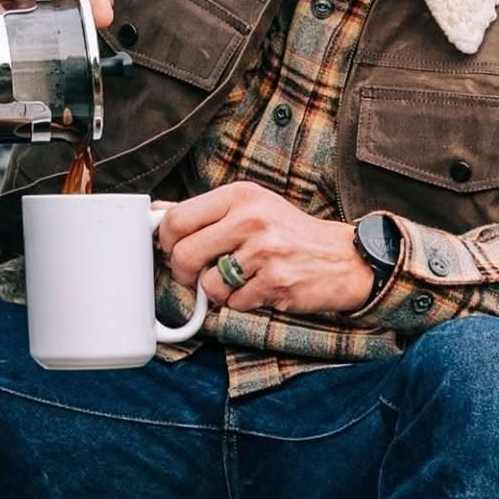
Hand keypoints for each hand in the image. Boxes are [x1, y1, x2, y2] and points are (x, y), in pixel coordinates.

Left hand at [155, 181, 375, 314]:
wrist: (343, 257)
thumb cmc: (288, 233)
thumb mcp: (250, 207)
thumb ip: (204, 211)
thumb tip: (155, 212)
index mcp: (240, 195)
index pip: (178, 218)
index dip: (166, 241)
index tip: (172, 249)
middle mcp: (251, 219)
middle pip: (185, 254)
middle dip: (183, 273)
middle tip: (194, 275)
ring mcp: (264, 251)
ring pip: (208, 285)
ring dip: (217, 292)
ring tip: (239, 280)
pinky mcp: (275, 283)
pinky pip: (234, 303)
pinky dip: (241, 303)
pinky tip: (260, 289)